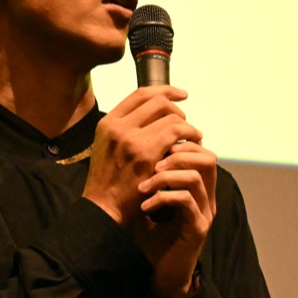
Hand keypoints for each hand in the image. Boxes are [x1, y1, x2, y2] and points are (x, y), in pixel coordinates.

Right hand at [82, 86, 201, 226]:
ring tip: (192, 136)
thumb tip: (151, 113)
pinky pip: (176, 133)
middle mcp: (118, 127)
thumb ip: (123, 128)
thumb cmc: (108, 180)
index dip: (164, 90)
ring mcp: (132, 140)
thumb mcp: (105, 146)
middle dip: (177, 109)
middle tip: (185, 123)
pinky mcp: (147, 154)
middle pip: (158, 102)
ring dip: (187, 125)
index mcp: (107, 122)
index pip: (140, 94)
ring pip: (170, 117)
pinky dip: (189, 135)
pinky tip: (194, 143)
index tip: (180, 95)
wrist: (103, 207)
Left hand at [133, 140, 216, 297]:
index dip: (180, 145)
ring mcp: (204, 213)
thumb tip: (134, 149)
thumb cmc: (150, 237)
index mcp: (198, 188)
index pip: (201, 152)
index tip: (153, 152)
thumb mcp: (148, 200)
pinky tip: (145, 207)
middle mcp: (206, 198)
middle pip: (208, 159)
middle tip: (152, 164)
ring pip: (195, 178)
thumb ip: (149, 176)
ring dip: (165, 178)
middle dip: (177, 155)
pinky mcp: (197, 229)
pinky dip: (163, 198)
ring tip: (143, 187)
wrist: (157, 274)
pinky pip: (186, 201)